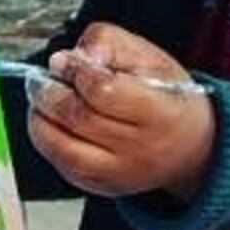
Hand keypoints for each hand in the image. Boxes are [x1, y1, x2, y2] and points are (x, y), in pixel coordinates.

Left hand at [25, 27, 217, 203]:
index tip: (65, 61)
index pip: (104, 92)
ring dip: (40, 118)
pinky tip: (52, 121)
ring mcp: (119, 174)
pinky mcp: (100, 186)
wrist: (190, 147)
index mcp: (160, 113)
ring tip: (42, 98)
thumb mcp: (149, 56)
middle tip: (44, 77)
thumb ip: (108, 42)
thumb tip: (72, 56)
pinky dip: (47, 139)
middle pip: (77, 118)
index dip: (76, 72)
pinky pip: (60, 164)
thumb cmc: (169, 96)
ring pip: (61, 147)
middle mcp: (140, 150)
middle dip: (49, 92)